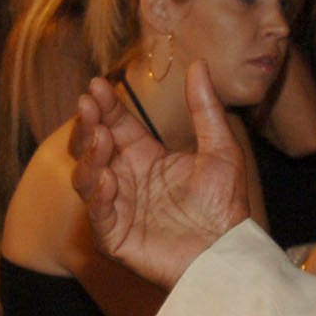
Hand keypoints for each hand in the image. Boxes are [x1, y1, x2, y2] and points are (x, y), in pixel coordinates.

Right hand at [71, 62, 252, 288]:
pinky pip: (99, 214)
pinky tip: (110, 177)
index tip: (98, 85)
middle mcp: (126, 180)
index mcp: (146, 158)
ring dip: (89, 156)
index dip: (105, 106)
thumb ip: (205, 108)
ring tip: (100, 137)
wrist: (227, 252)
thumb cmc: (225, 206)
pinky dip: (100, 196)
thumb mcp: (220, 149)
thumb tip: (199, 63)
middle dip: (87, 124)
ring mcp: (118, 208)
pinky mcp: (116, 237)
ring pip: (87, 177)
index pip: (117, 125)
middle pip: (93, 147)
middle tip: (88, 105)